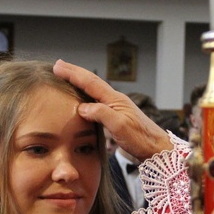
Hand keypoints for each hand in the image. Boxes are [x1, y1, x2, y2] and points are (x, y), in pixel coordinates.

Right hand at [53, 59, 172, 160]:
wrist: (156, 149)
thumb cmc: (141, 139)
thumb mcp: (120, 126)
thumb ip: (101, 114)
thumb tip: (81, 107)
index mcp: (115, 99)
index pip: (90, 82)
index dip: (73, 74)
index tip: (58, 67)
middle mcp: (114, 100)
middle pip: (91, 82)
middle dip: (74, 72)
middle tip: (58, 65)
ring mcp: (115, 109)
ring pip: (93, 91)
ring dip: (79, 82)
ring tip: (67, 76)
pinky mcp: (115, 118)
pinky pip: (96, 102)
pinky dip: (85, 96)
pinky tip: (82, 100)